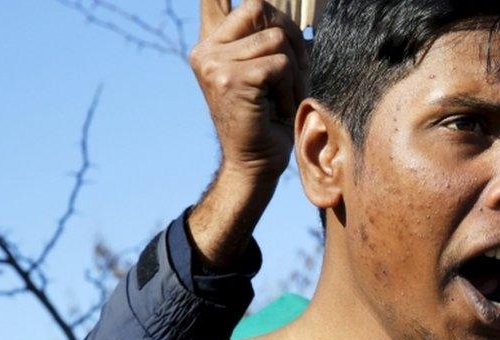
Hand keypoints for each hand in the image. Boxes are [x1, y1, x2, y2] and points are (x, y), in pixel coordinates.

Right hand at [186, 0, 306, 271]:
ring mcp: (214, 62)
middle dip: (289, 37)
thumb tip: (286, 12)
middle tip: (293, 73)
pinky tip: (278, 109)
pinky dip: (290, 88)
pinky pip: (279, 64)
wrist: (255, 165)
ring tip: (282, 98)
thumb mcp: (268, 73)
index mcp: (212, 44)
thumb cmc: (269, 120)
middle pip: (260, 8)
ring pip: (277, 39)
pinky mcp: (230, 78)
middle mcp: (206, 49)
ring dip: (293, 72)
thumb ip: (266, 39)